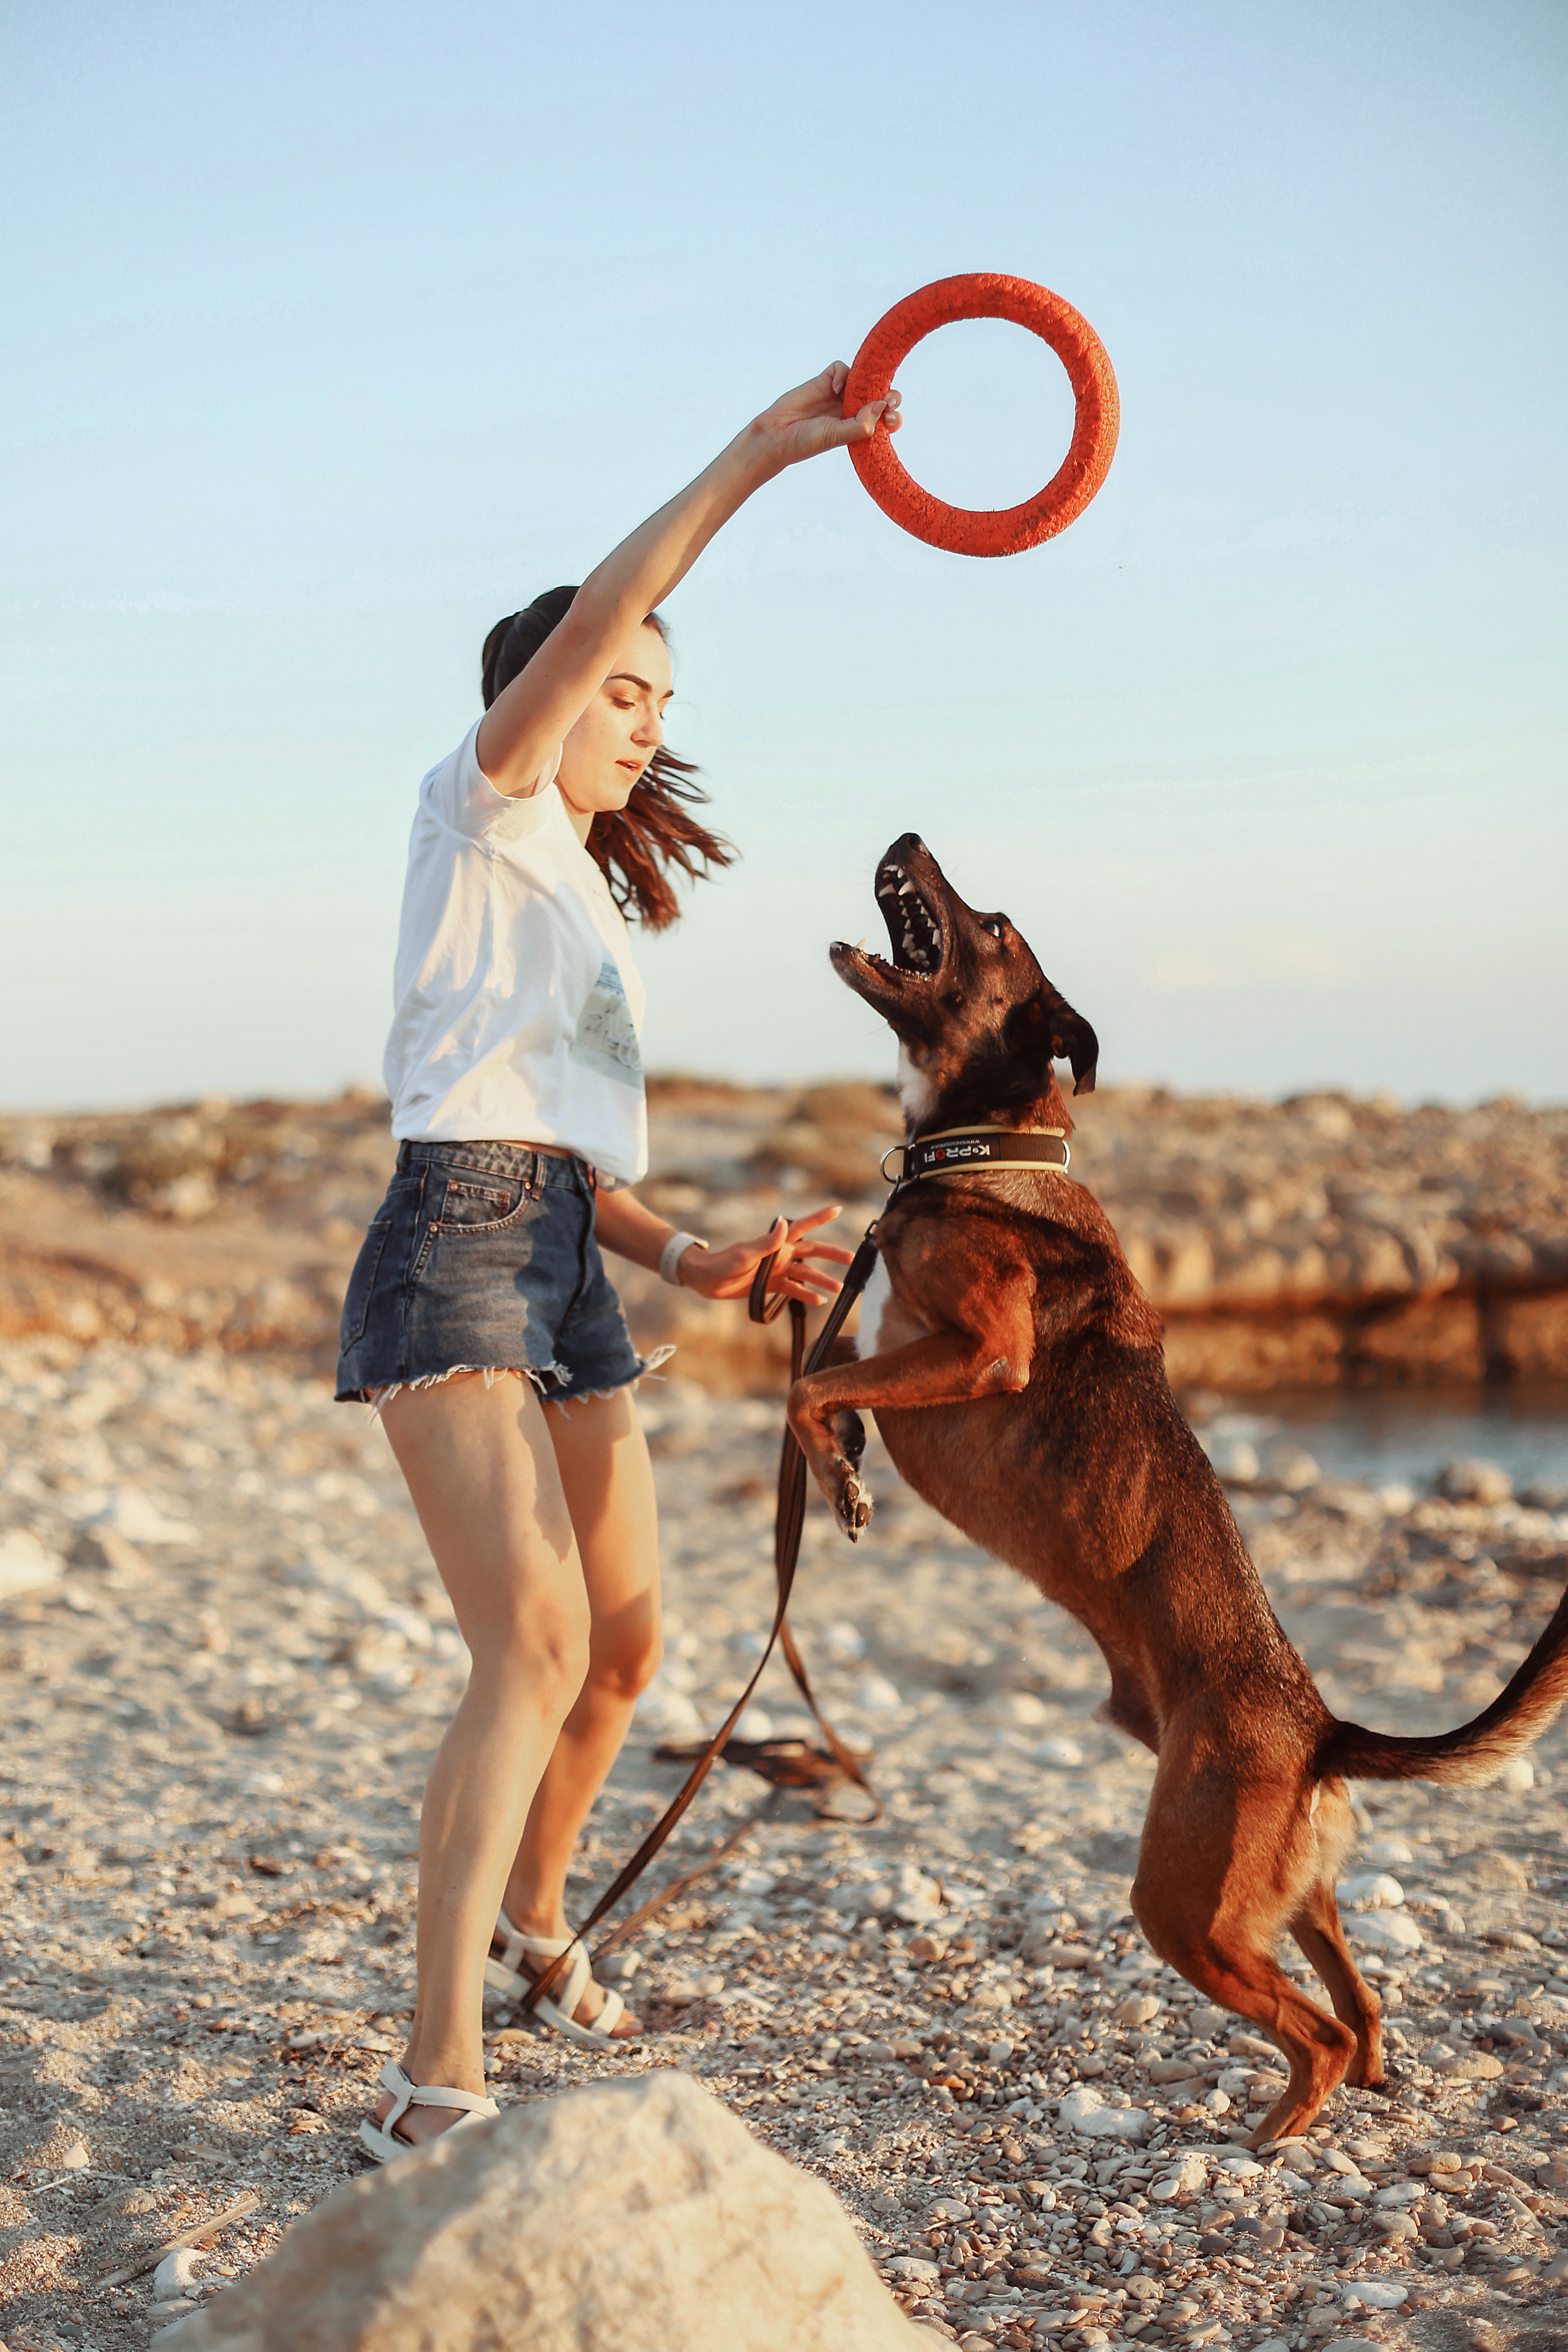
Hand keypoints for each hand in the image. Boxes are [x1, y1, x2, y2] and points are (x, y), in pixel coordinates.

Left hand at [678, 1204, 852, 1306]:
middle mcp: (781, 1254)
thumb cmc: (723, 1262)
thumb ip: (768, 1242)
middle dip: (832, 1254)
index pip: (803, 1227)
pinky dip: (806, 1295)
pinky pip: (793, 1290)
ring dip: (822, 1280)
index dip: (820, 1217)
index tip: (838, 1209)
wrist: (707, 1280)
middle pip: (813, 1252)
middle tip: (851, 1259)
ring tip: (839, 1288)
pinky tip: (818, 1301)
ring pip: (806, 1274)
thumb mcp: (746, 1253)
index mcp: (776, 1242)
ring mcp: (777, 1270)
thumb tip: (785, 1223)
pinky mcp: (771, 1285)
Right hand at [749, 364, 901, 470]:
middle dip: (889, 396)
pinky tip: (836, 387)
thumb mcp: (837, 436)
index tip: (891, 418)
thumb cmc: (806, 442)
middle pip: (879, 395)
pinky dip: (844, 374)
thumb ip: (860, 424)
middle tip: (889, 401)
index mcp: (858, 428)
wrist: (776, 434)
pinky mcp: (825, 381)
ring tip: (865, 392)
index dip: (892, 416)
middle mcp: (851, 410)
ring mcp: (838, 394)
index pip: (883, 419)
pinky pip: (842, 369)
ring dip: (869, 382)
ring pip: (863, 379)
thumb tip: (881, 404)